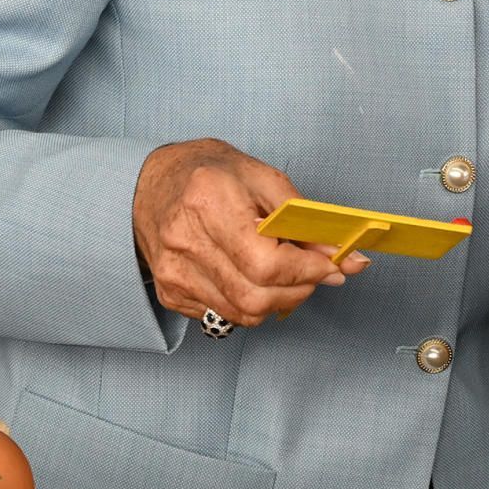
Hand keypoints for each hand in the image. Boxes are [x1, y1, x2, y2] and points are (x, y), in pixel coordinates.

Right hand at [132, 138, 362, 329]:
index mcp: (208, 202)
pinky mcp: (170, 293)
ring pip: (244, 314)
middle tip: (315, 272)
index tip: (332, 265)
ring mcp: (173, 273)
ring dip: (278, 300)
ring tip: (286, 274)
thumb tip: (341, 256)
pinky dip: (250, 303)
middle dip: (299, 290)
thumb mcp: (261, 177)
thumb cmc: (207, 174)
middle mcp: (185, 242)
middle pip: (256, 297)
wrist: (146, 185)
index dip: (308, 271)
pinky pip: (225, 315)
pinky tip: (252, 277)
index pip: (267, 263)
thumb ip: (303, 218)